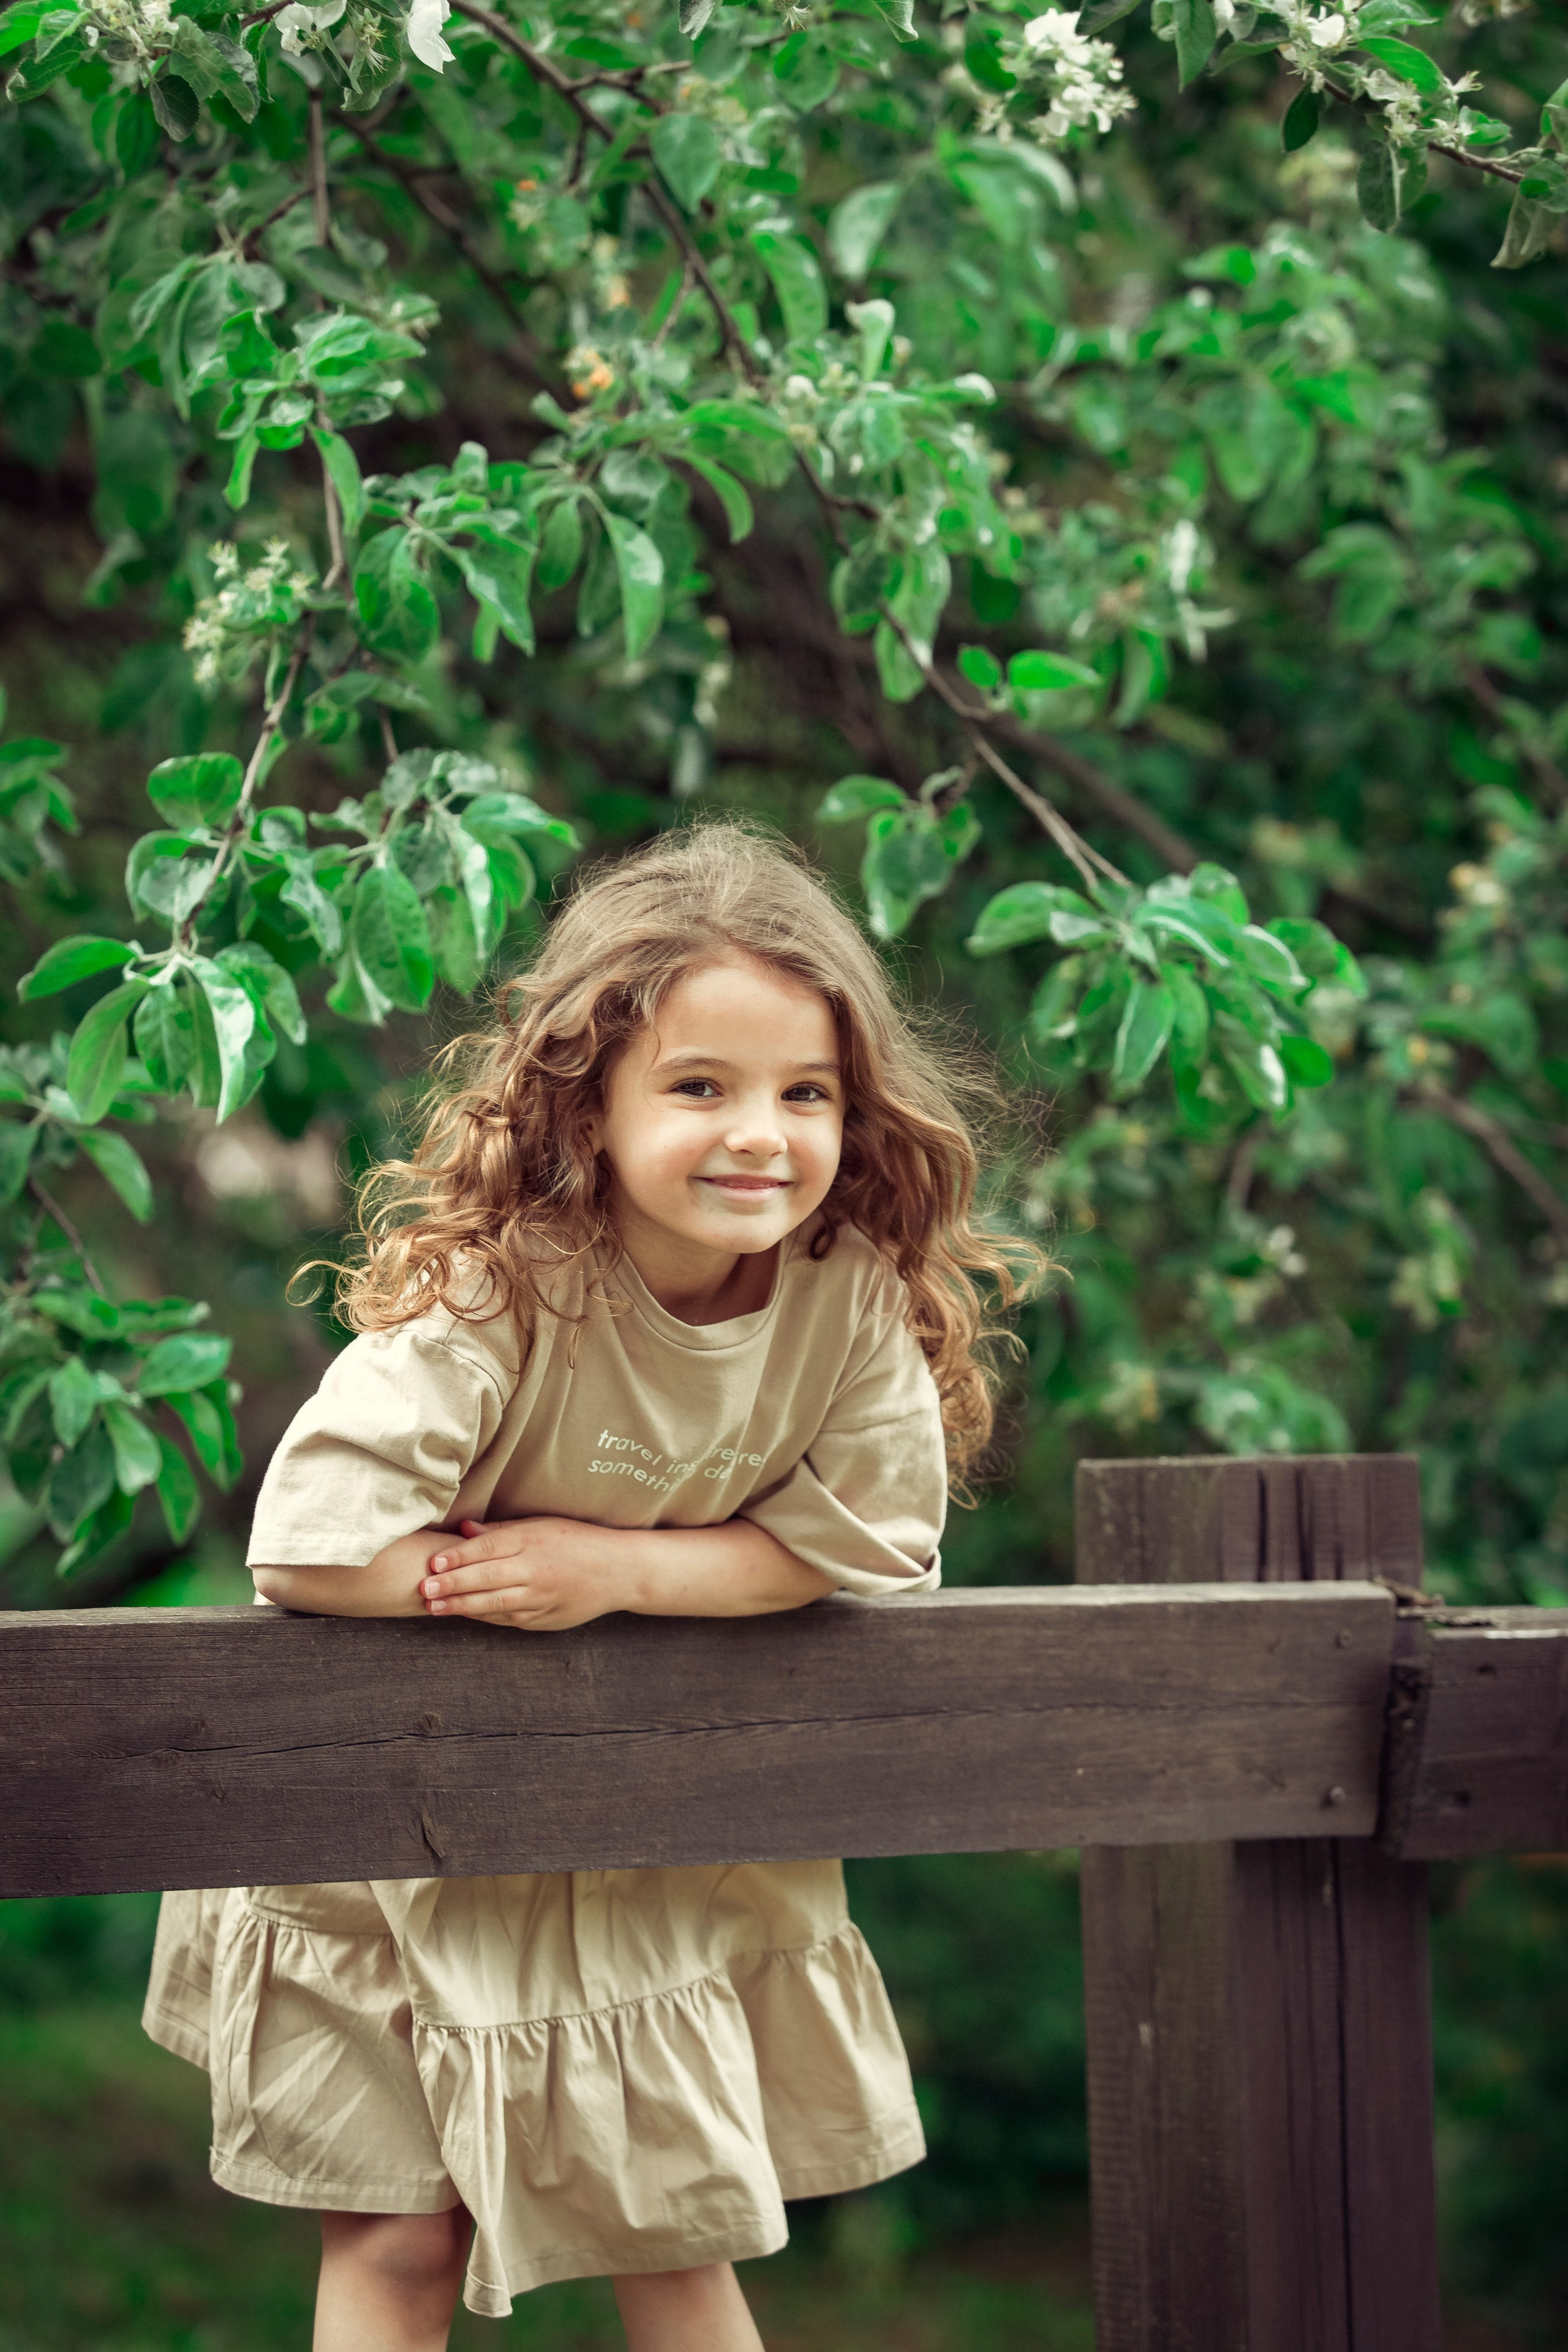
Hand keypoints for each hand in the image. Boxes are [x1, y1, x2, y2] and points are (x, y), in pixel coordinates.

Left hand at [420, 1516, 637, 1631]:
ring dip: (461, 1606)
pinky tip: (463, 1614)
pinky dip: (484, 1616)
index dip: (459, 1557)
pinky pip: (508, 1618)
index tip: (433, 1562)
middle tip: (424, 1588)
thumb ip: (502, 1532)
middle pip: (486, 1578)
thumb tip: (464, 1530)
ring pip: (494, 1604)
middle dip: (452, 1585)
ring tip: (434, 1607)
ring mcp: (540, 1598)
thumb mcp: (542, 1525)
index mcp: (534, 1541)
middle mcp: (535, 1570)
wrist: (619, 1571)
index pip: (489, 1548)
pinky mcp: (544, 1619)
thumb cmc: (578, 1540)